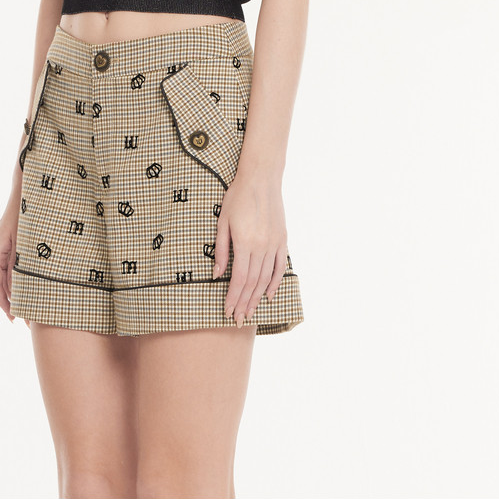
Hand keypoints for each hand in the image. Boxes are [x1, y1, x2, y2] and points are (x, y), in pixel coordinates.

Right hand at [0, 198, 26, 323]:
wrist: (25, 189)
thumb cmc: (25, 213)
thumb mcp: (24, 243)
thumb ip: (18, 266)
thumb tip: (17, 290)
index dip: (4, 304)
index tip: (14, 319)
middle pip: (1, 284)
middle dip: (14, 303)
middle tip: (28, 321)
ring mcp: (3, 247)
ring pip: (8, 276)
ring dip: (19, 292)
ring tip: (34, 309)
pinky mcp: (11, 243)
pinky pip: (12, 266)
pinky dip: (21, 279)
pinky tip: (33, 288)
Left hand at [214, 171, 288, 326]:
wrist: (261, 178)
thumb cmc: (237, 197)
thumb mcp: (222, 221)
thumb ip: (220, 249)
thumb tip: (216, 275)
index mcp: (245, 243)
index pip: (239, 279)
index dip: (233, 298)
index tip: (227, 311)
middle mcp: (262, 246)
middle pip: (252, 283)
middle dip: (244, 303)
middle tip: (238, 320)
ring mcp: (274, 244)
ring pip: (265, 278)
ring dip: (257, 298)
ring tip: (250, 312)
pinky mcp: (282, 239)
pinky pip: (280, 266)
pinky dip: (275, 282)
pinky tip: (269, 294)